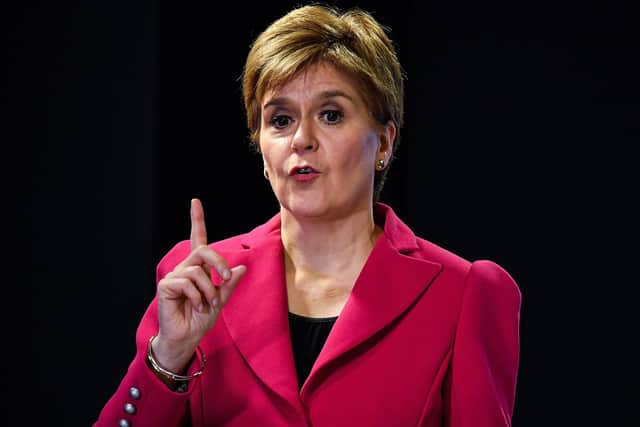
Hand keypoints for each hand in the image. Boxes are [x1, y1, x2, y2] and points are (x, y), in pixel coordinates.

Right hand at [153, 198, 246, 372]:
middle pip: (203, 250)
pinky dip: (198, 296)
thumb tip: (241, 268)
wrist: (187, 338)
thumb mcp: (221, 300)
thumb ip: (229, 284)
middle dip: (218, 262)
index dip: (196, 220)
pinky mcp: (167, 286)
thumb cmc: (200, 319)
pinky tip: (197, 306)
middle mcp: (185, 268)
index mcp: (198, 269)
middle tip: (225, 278)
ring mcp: (175, 276)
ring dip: (209, 289)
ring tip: (209, 304)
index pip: (197, 239)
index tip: (195, 202)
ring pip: (198, 270)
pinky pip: (188, 282)